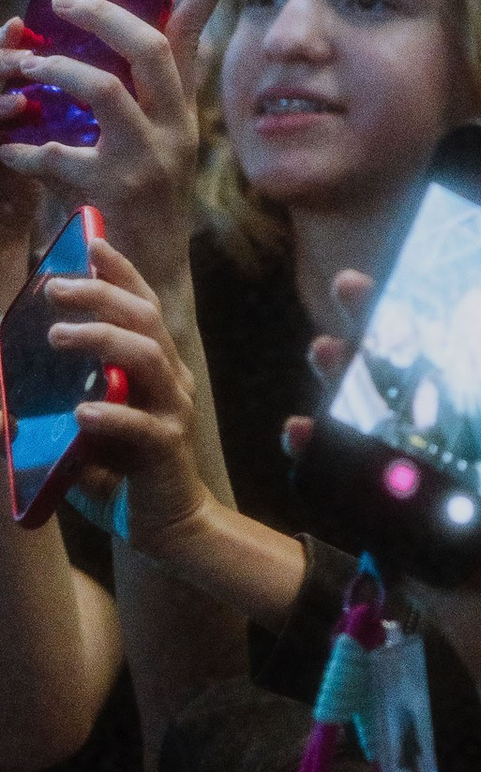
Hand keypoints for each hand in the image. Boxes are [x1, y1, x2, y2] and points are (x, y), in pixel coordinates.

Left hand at [0, 0, 237, 300]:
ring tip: (26, 70)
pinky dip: (27, 151)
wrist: (149, 277)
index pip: (197, 43)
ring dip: (57, 72)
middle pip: (151, 47)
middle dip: (102, 15)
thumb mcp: (156, 147)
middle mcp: (174, 129)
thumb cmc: (139, 206)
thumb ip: (139, 102)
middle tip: (60, 4)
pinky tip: (12, 152)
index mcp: (181, 112)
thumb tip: (105, 52)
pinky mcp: (115, 191)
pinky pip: (58, 155)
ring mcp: (149, 159)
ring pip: (104, 89)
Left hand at [24, 234, 193, 525]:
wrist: (166, 527)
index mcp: (154, 366)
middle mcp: (169, 379)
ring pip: (148, 357)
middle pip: (144, 318)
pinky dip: (111, 415)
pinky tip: (81, 412)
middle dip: (101, 294)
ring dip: (102, 339)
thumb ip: (56, 402)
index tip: (91, 244)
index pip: (141, 305)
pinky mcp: (167, 448)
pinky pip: (142, 425)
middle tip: (56, 287)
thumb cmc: (120, 471)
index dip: (120, 271)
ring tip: (58, 335)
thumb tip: (2, 393)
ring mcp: (172, 410)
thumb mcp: (83, 426)